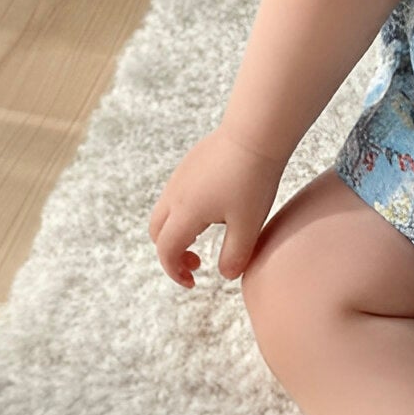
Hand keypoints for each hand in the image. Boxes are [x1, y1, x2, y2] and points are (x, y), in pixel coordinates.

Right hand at [148, 127, 286, 286]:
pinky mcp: (190, 164)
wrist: (256, 133)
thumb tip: (225, 274)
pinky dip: (183, 212)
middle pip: (157, 233)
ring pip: (164, 212)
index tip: (194, 281)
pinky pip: (176, 195)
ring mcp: (180, 177)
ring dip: (177, 231)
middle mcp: (174, 195)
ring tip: (209, 234)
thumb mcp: (248, 224)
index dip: (175, 271)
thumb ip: (235, 254)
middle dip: (171, 253)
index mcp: (185, 213)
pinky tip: (215, 208)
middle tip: (198, 261)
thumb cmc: (253, 179)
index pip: (166, 251)